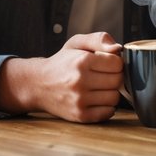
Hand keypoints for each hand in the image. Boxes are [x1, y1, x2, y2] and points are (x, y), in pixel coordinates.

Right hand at [0, 31, 123, 122]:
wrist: (38, 85)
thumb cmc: (62, 63)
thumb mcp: (76, 43)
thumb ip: (99, 39)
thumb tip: (117, 48)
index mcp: (81, 61)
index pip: (117, 64)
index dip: (114, 62)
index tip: (106, 63)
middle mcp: (80, 82)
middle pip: (117, 81)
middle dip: (114, 77)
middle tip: (103, 75)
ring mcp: (79, 100)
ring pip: (114, 98)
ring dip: (110, 92)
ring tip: (98, 87)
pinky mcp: (80, 115)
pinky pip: (108, 113)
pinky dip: (106, 107)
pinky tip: (96, 99)